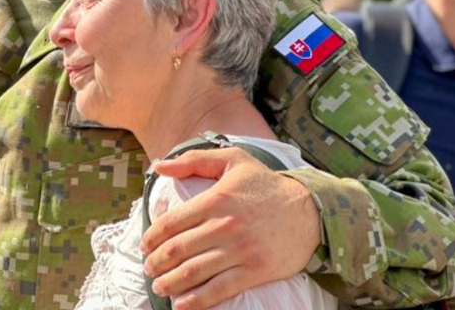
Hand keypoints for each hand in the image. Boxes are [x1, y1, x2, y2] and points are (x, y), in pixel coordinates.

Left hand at [140, 148, 320, 309]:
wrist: (310, 209)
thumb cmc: (266, 184)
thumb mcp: (232, 159)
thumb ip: (193, 160)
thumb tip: (159, 165)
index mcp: (216, 198)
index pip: (172, 222)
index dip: (152, 236)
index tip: (145, 245)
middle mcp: (225, 225)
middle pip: (178, 249)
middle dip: (156, 262)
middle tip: (149, 268)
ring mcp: (240, 250)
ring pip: (194, 272)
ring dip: (170, 283)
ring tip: (159, 286)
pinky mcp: (255, 270)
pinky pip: (220, 290)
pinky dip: (197, 301)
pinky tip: (182, 305)